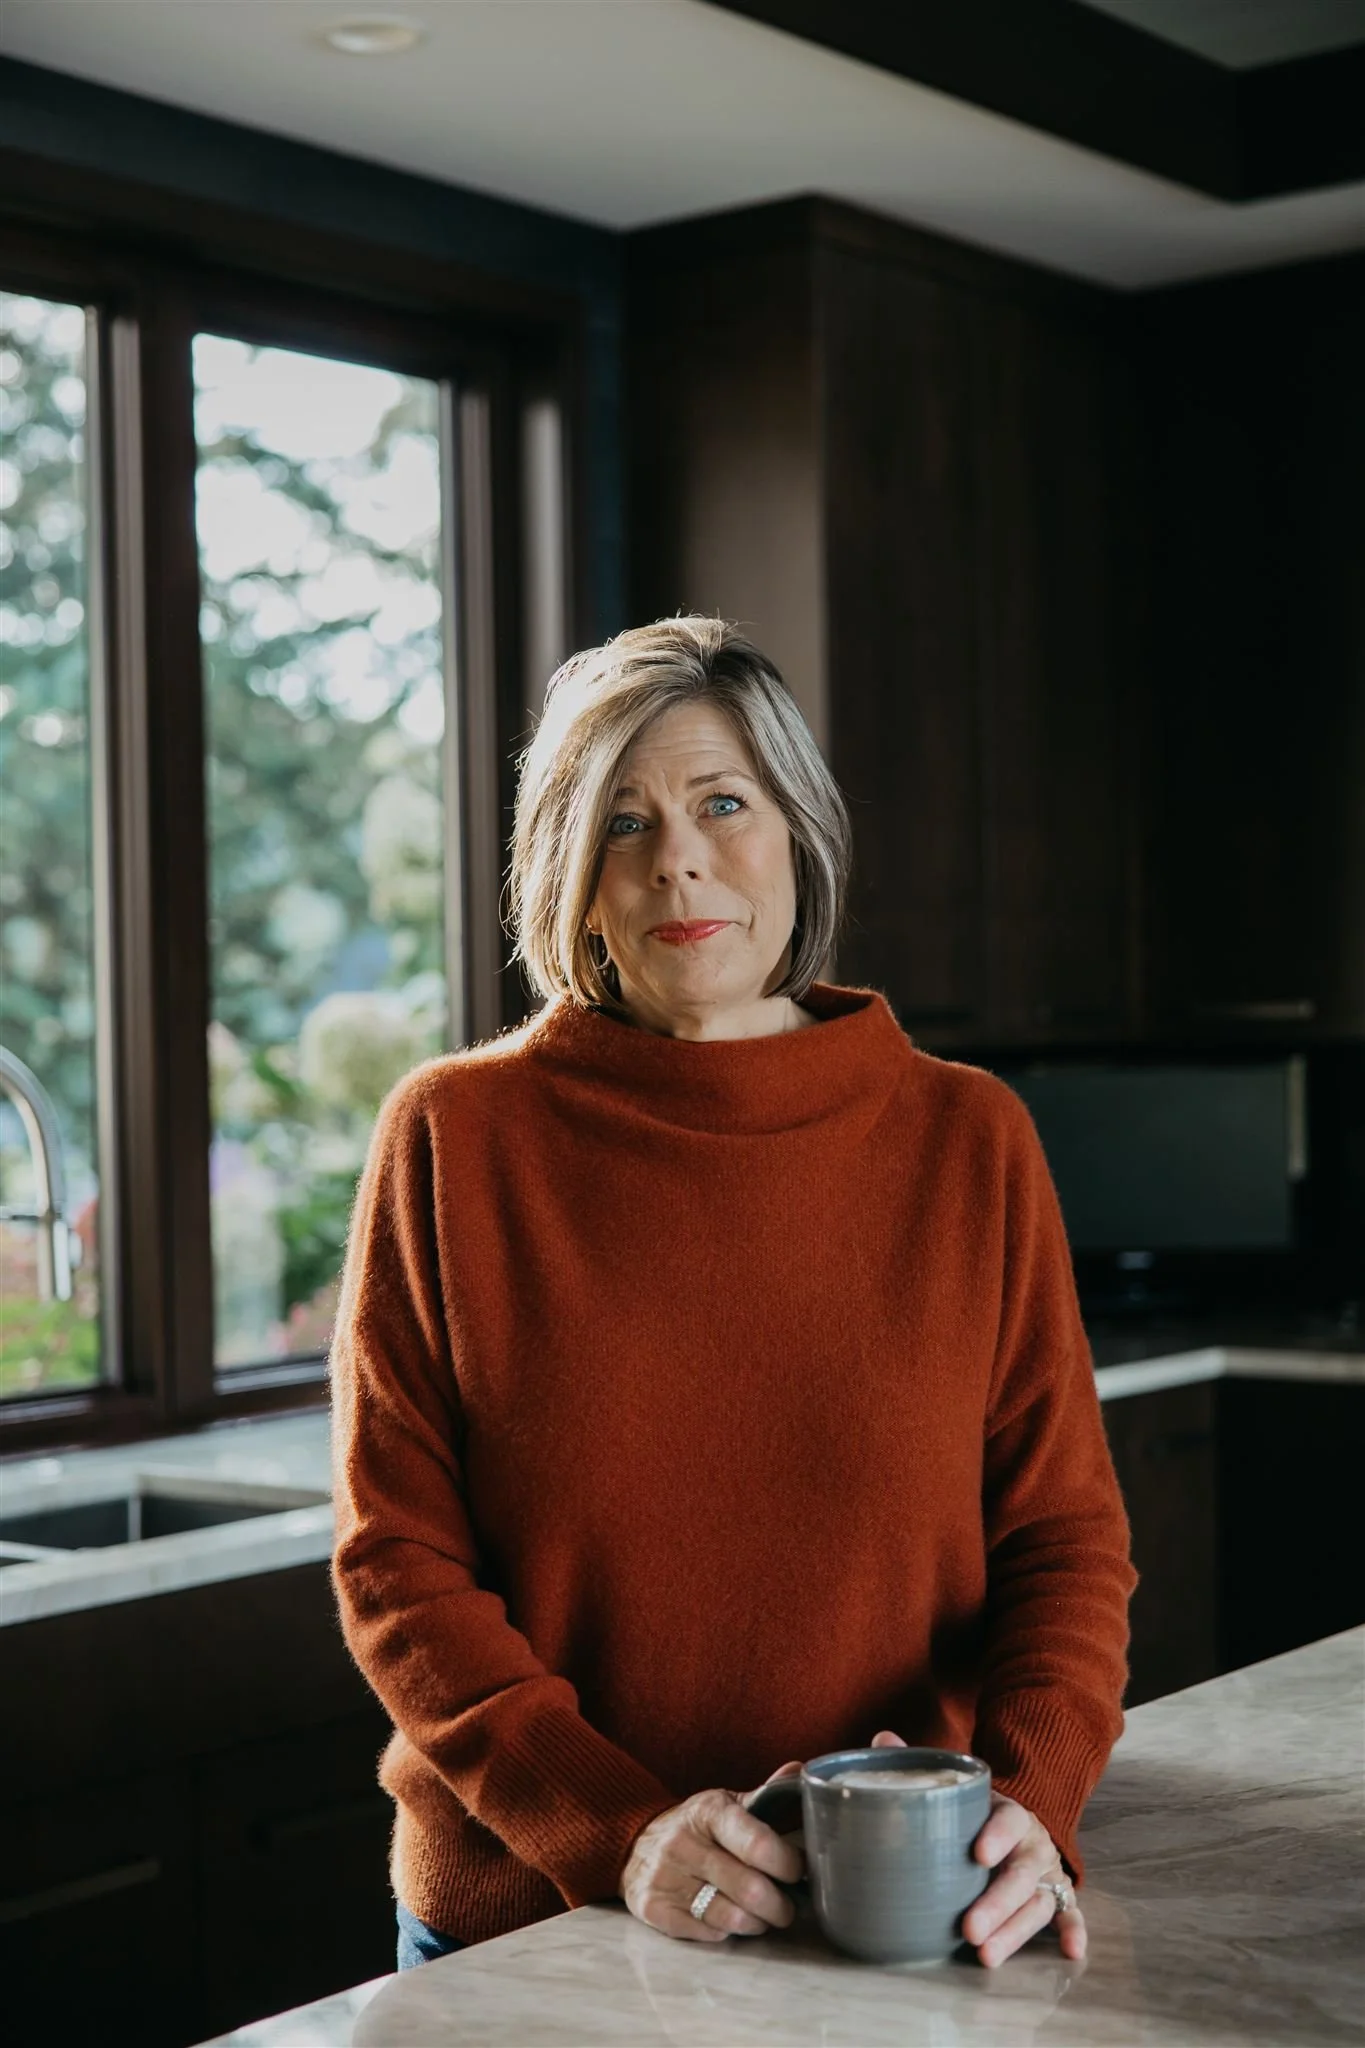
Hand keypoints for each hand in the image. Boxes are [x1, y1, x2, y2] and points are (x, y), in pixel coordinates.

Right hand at [619, 1760, 804, 1943]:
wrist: (633, 1842)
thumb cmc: (696, 1827)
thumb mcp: (725, 1805)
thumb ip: (765, 1794)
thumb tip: (800, 1771)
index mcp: (708, 1811)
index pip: (758, 1844)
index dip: (789, 1864)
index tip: (800, 1872)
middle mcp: (684, 1842)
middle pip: (751, 1889)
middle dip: (781, 1906)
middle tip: (788, 1907)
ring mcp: (665, 1876)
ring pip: (731, 1918)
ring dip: (758, 1923)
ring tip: (763, 1916)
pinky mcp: (653, 1908)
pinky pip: (707, 1933)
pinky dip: (727, 1932)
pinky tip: (730, 1920)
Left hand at [867, 1729, 1086, 1968]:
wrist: (1018, 1822)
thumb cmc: (978, 1811)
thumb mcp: (957, 1788)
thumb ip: (926, 1767)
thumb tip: (883, 1739)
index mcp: (1010, 1812)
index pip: (1009, 1819)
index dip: (997, 1835)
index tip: (977, 1855)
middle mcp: (1032, 1844)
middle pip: (1021, 1873)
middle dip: (997, 1903)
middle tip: (970, 1929)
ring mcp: (1047, 1873)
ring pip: (1038, 1903)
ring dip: (1015, 1931)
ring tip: (986, 1956)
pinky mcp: (1058, 1896)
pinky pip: (1070, 1914)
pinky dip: (1073, 1930)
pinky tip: (1071, 1951)